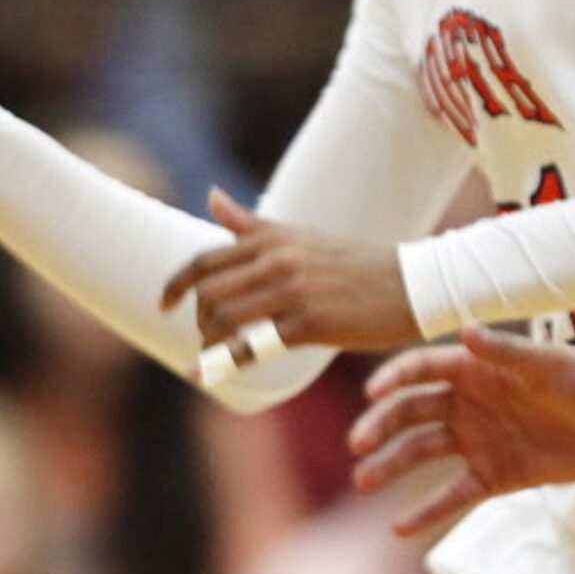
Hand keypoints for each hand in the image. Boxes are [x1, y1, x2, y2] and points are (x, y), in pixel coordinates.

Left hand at [159, 191, 418, 357]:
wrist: (410, 285)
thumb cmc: (356, 263)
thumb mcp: (302, 236)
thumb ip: (251, 224)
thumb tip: (210, 197)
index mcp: (274, 238)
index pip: (206, 259)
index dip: (176, 283)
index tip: (163, 304)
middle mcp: (278, 260)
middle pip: (209, 292)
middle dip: (197, 319)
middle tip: (205, 336)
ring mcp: (293, 292)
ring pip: (224, 319)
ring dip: (209, 343)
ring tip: (214, 355)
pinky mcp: (309, 324)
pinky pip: (252, 347)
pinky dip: (222, 363)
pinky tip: (204, 376)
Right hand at [347, 325, 574, 535]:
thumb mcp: (547, 365)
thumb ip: (504, 352)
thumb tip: (466, 329)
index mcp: (477, 369)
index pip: (422, 370)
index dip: (395, 379)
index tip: (372, 394)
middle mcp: (469, 403)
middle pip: (412, 413)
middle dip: (381, 426)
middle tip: (357, 445)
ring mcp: (478, 440)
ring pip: (423, 453)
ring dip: (392, 466)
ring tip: (363, 482)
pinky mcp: (495, 475)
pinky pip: (453, 494)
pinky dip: (427, 510)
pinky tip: (398, 528)